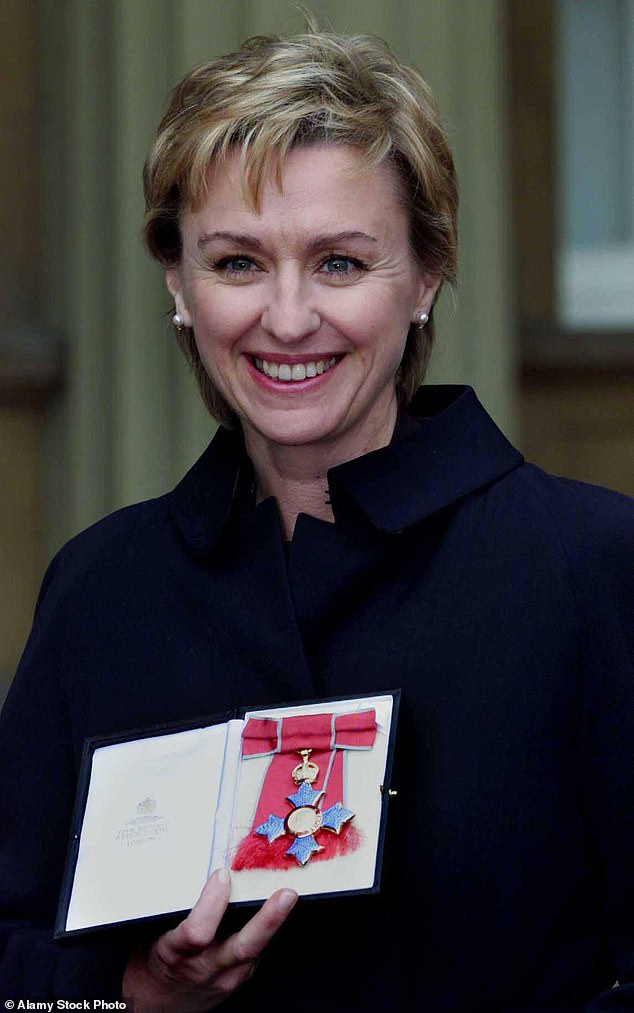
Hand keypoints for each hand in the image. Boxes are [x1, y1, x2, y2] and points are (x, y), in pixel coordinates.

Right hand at [122, 868, 297, 1010]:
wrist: (156, 1005)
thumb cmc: (149, 962)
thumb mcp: (148, 935)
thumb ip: (169, 908)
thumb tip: (188, 866)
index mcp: (176, 954)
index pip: (197, 932)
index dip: (211, 903)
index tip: (222, 874)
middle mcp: (205, 969)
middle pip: (243, 946)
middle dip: (267, 920)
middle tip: (287, 894)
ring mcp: (226, 977)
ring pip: (256, 950)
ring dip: (274, 921)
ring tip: (290, 894)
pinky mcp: (239, 979)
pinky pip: (256, 952)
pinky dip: (266, 928)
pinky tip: (276, 908)